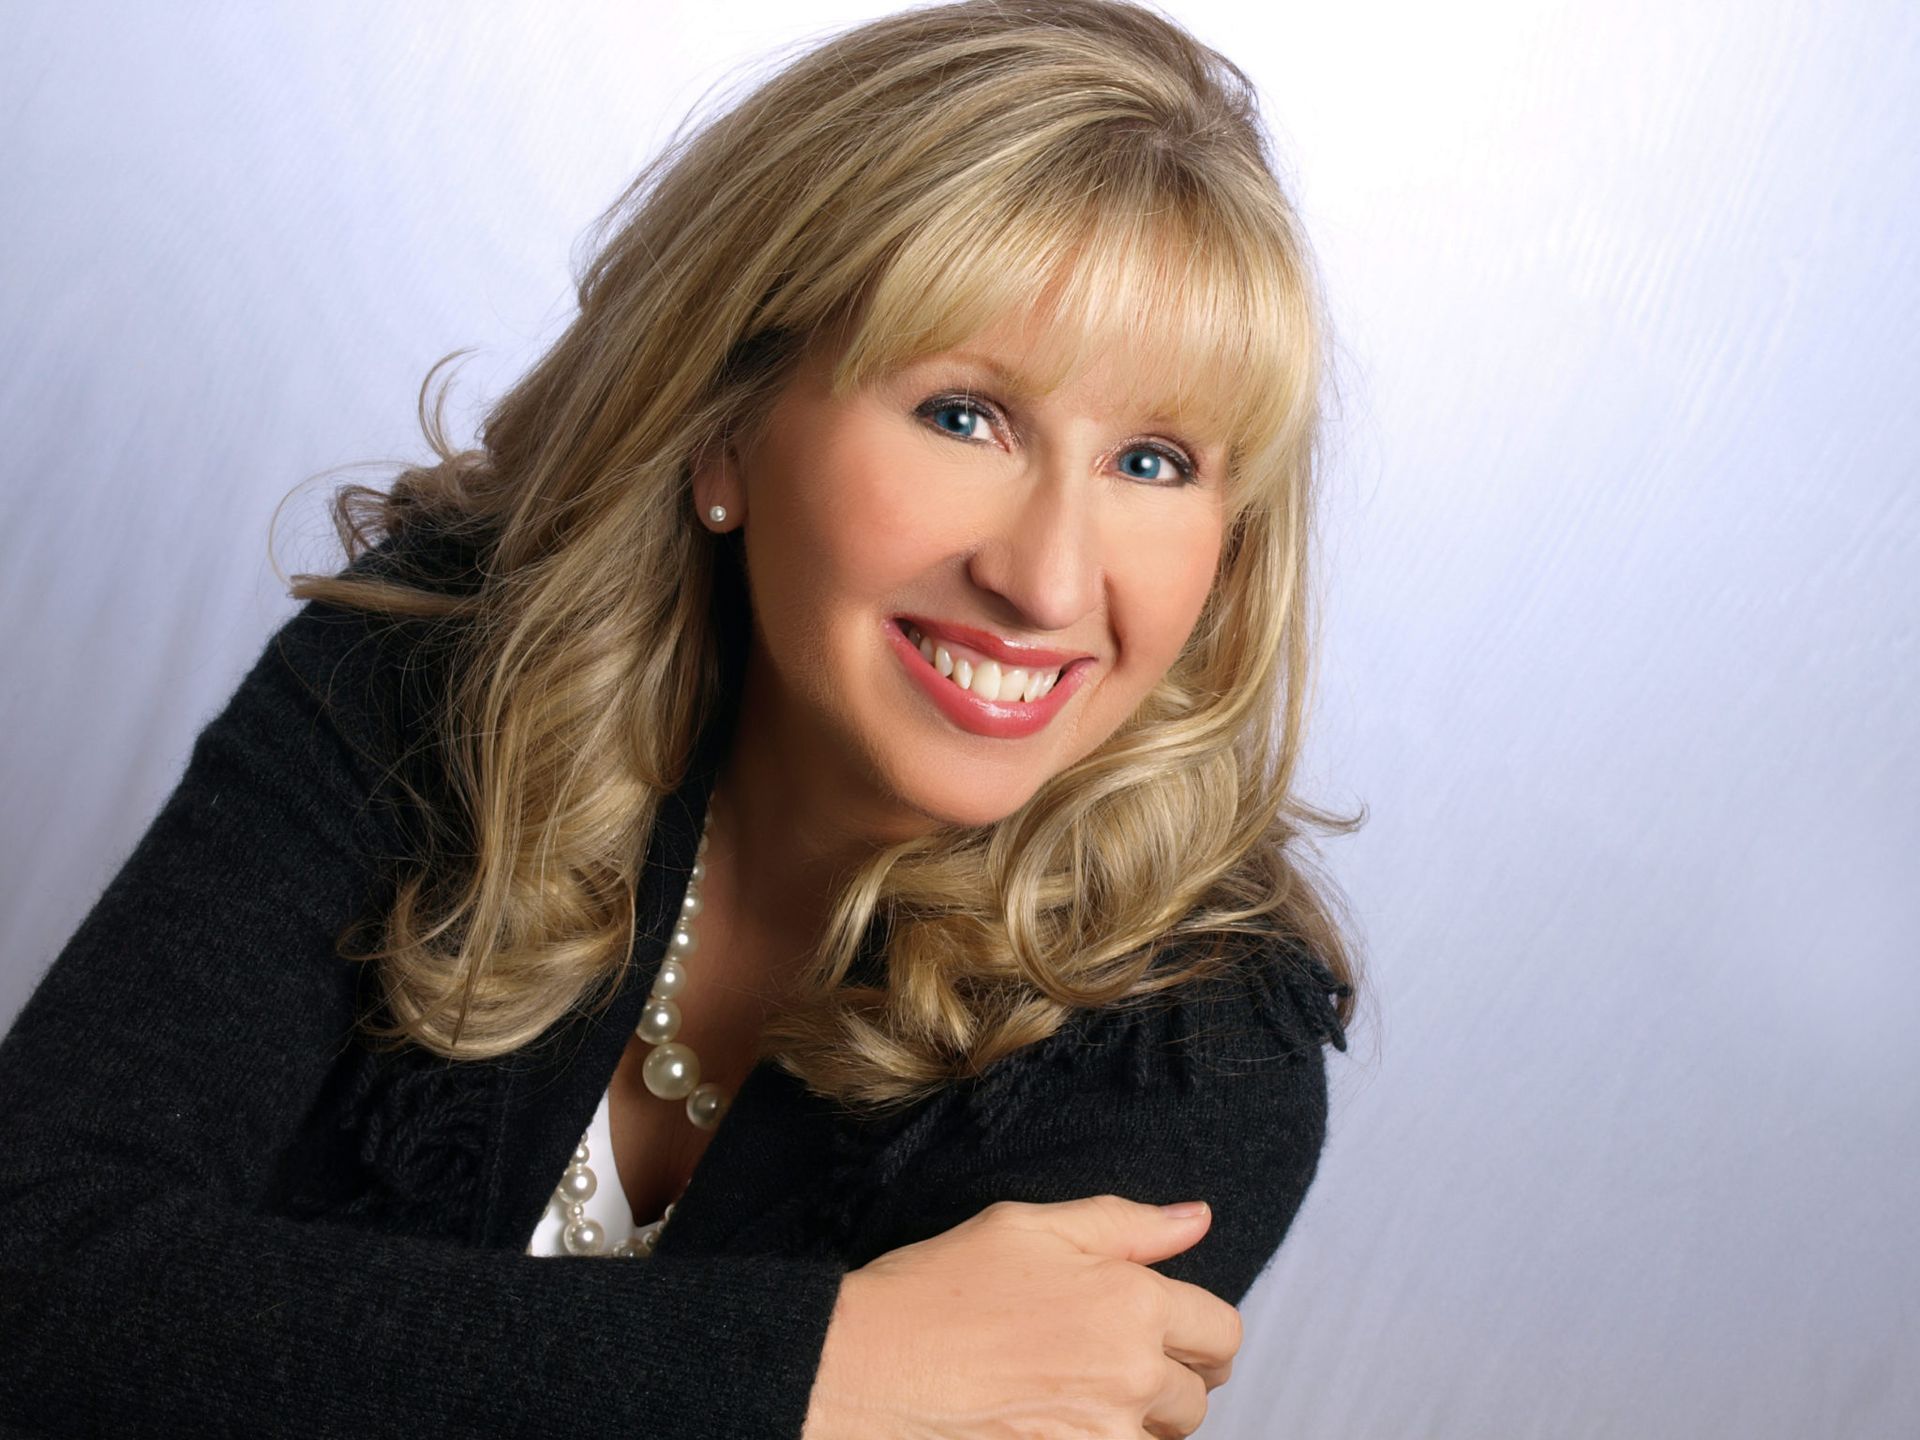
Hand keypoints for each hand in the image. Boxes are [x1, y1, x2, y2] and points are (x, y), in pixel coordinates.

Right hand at [804, 1194, 1239, 1438]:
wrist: (871, 1366)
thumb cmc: (940, 1287)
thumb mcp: (1031, 1227)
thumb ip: (1127, 1224)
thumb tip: (1197, 1220)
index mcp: (1132, 1302)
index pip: (1221, 1332)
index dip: (1199, 1331)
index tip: (1171, 1333)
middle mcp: (1131, 1374)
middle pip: (1198, 1396)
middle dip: (1169, 1379)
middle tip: (1110, 1362)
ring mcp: (1103, 1434)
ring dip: (1137, 1422)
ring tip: (1076, 1394)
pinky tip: (1055, 1420)